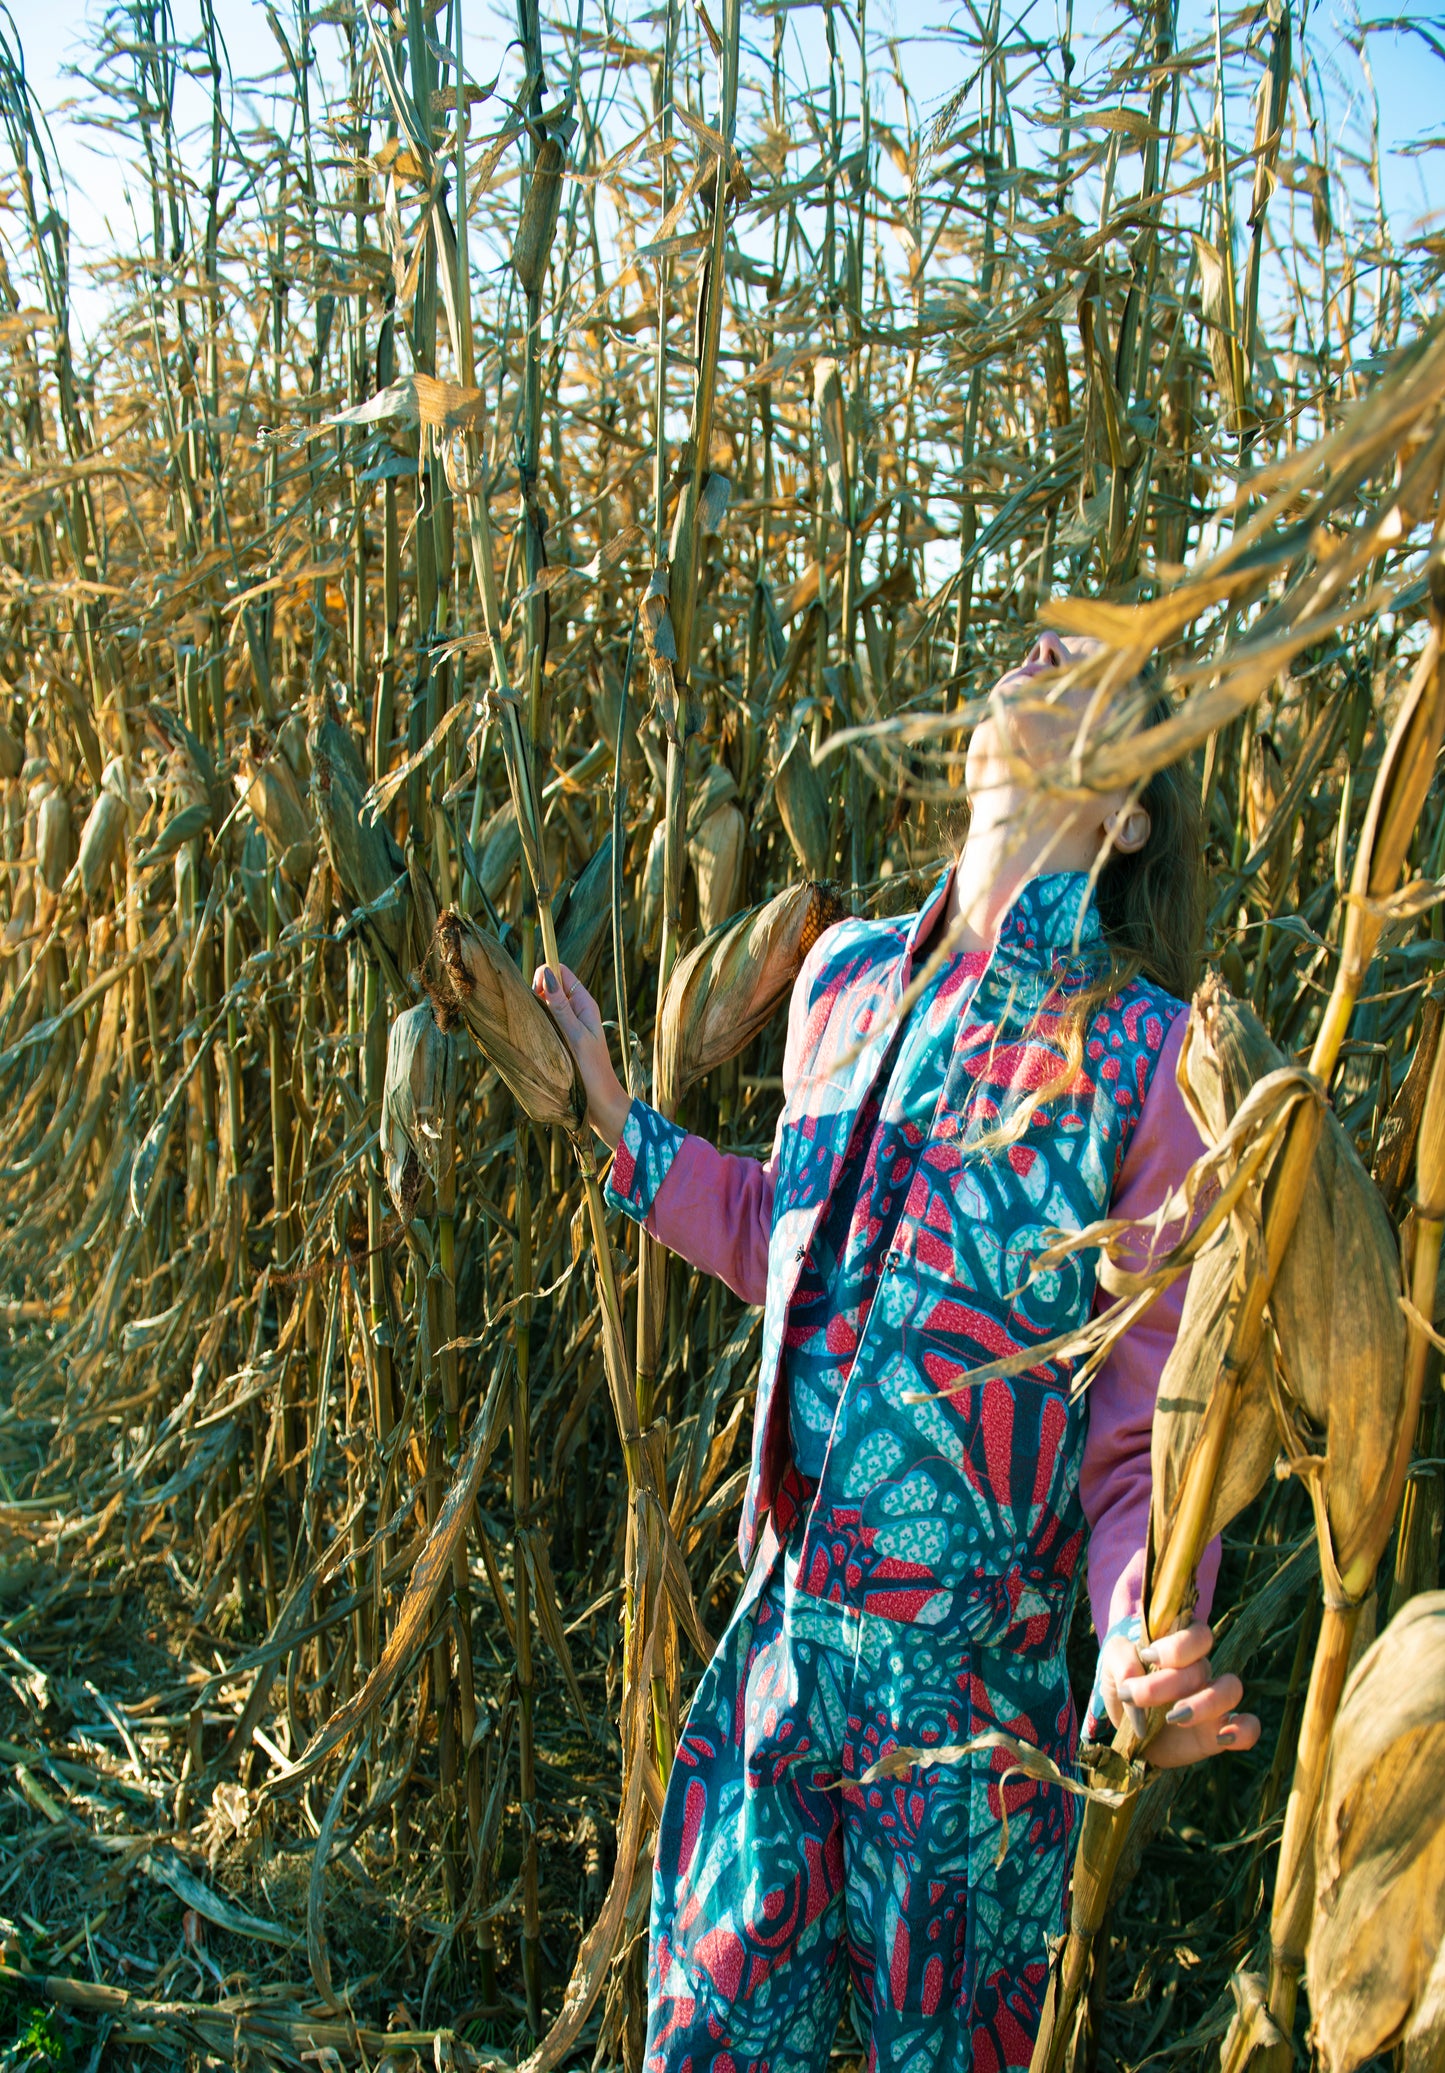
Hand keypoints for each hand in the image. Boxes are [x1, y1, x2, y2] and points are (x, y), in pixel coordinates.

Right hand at [531, 962, 631, 1147]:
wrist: (600, 1102)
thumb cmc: (592, 1070)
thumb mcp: (575, 1035)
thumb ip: (560, 1007)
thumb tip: (547, 974)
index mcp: (584, 1003)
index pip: (561, 972)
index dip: (544, 975)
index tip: (535, 994)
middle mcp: (576, 1010)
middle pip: (550, 986)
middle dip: (536, 993)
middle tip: (532, 1016)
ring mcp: (568, 1024)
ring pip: (544, 1005)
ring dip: (534, 1011)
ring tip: (531, 1029)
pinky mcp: (561, 1039)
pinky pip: (544, 1023)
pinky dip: (536, 1026)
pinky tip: (532, 1039)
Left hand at [1095, 1622, 1260, 1768]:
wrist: (1123, 1728)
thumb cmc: (1123, 1683)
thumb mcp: (1111, 1664)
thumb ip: (1122, 1661)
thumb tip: (1135, 1682)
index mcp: (1180, 1648)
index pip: (1198, 1634)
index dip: (1178, 1646)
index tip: (1147, 1656)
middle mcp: (1202, 1671)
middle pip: (1203, 1666)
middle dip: (1168, 1682)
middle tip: (1137, 1696)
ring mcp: (1212, 1703)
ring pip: (1231, 1690)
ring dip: (1204, 1704)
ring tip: (1174, 1718)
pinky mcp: (1216, 1733)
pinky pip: (1249, 1728)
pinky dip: (1243, 1731)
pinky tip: (1221, 1738)